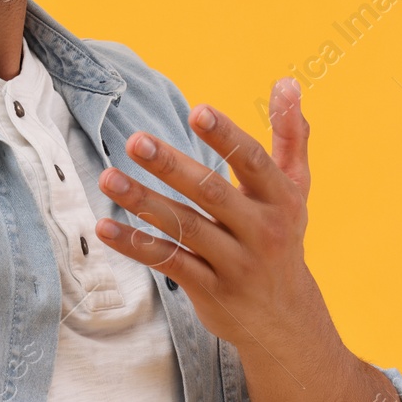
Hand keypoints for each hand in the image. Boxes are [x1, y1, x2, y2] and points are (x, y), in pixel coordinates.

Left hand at [94, 77, 331, 352]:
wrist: (286, 319)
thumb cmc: (282, 236)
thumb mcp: (295, 188)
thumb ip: (290, 135)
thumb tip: (287, 82)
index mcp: (281, 198)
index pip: (252, 161)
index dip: (225, 136)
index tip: (196, 111)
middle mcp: (261, 230)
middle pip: (211, 192)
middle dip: (171, 165)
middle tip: (134, 140)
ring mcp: (235, 262)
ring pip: (184, 227)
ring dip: (143, 201)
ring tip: (108, 177)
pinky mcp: (209, 289)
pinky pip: (168, 262)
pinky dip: (136, 245)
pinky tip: (105, 226)